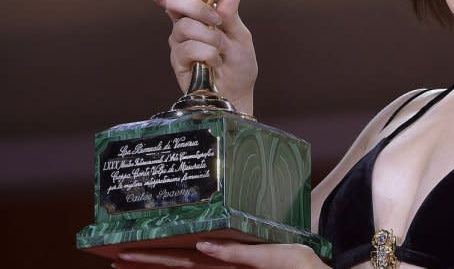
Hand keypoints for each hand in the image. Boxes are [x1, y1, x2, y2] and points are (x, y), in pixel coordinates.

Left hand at [113, 241, 326, 268]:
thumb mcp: (282, 258)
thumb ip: (244, 254)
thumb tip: (207, 243)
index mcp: (231, 267)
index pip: (184, 263)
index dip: (153, 259)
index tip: (122, 254)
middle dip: (146, 263)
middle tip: (114, 257)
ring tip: (127, 262)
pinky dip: (185, 267)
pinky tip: (171, 261)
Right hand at [147, 0, 257, 114]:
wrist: (238, 92)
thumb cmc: (239, 63)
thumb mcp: (241, 34)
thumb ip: (232, 11)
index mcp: (198, 14)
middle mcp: (183, 25)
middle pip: (173, 2)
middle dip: (197, 7)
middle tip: (216, 21)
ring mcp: (178, 43)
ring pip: (186, 26)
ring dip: (211, 38)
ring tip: (221, 51)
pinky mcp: (178, 60)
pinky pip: (189, 47)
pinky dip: (208, 54)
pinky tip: (214, 63)